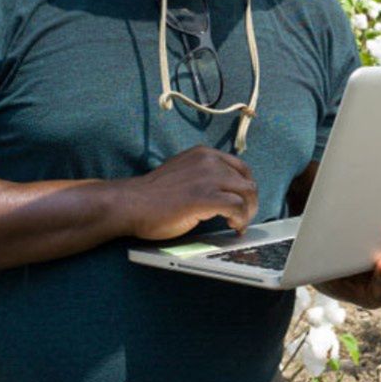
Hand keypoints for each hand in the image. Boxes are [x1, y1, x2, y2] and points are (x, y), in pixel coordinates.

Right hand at [118, 146, 258, 239]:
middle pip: (247, 182)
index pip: (241, 168)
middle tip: (243, 219)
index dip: (245, 188)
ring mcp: (207, 178)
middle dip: (250, 203)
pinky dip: (240, 219)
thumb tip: (227, 193)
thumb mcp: (185, 174)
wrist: (130, 204)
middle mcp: (209, 161)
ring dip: (247, 213)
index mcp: (204, 154)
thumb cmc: (153, 196)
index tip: (243, 203)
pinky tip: (232, 227)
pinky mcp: (205, 197)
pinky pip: (236, 207)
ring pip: (246, 194)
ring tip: (237, 225)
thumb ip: (204, 177)